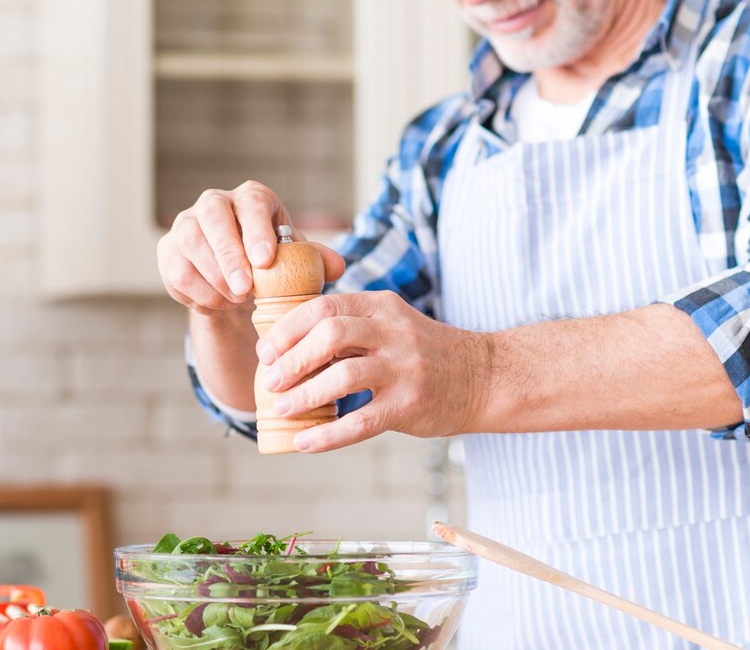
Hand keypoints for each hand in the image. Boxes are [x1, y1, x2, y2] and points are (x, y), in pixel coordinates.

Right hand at [157, 181, 345, 313]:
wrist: (236, 282)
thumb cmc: (272, 265)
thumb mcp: (296, 262)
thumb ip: (316, 262)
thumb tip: (337, 266)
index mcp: (251, 198)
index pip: (251, 204)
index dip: (256, 230)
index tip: (265, 260)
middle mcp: (214, 203)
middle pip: (213, 217)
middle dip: (228, 254)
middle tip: (245, 289)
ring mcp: (186, 225)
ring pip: (190, 243)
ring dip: (214, 276)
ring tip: (236, 299)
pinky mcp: (169, 251)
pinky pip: (178, 271)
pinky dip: (199, 292)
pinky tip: (219, 303)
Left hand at [256, 291, 494, 451]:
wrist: (483, 377)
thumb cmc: (423, 352)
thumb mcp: (391, 323)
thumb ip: (350, 325)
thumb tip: (286, 345)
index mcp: (381, 306)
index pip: (324, 307)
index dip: (288, 328)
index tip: (266, 350)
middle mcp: (393, 332)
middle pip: (331, 334)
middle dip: (292, 358)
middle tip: (269, 380)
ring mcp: (404, 368)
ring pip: (344, 376)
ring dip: (305, 394)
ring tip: (282, 408)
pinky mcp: (411, 405)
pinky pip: (362, 421)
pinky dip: (329, 434)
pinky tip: (305, 442)